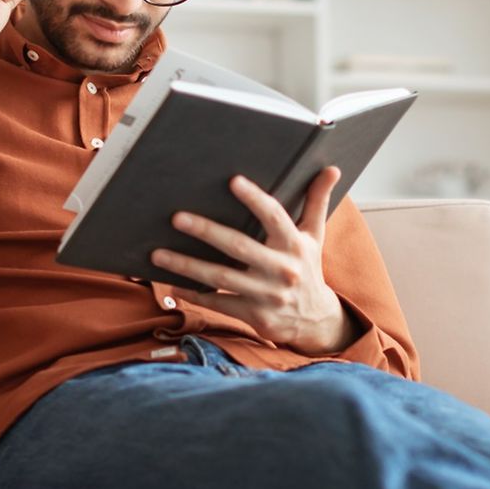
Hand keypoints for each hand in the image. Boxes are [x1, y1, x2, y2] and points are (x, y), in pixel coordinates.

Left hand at [151, 167, 359, 354]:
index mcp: (294, 245)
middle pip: (238, 247)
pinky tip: (172, 285)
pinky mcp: (255, 316)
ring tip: (158, 254)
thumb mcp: (314, 236)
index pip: (274, 216)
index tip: (233, 181)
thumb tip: (331, 168)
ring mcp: (267, 295)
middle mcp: (282, 269)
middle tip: (177, 217)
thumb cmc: (308, 268)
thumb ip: (317, 201)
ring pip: (221, 278)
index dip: (253, 199)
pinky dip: (194, 295)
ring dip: (187, 266)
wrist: (316, 320)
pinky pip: (218, 303)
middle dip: (206, 231)